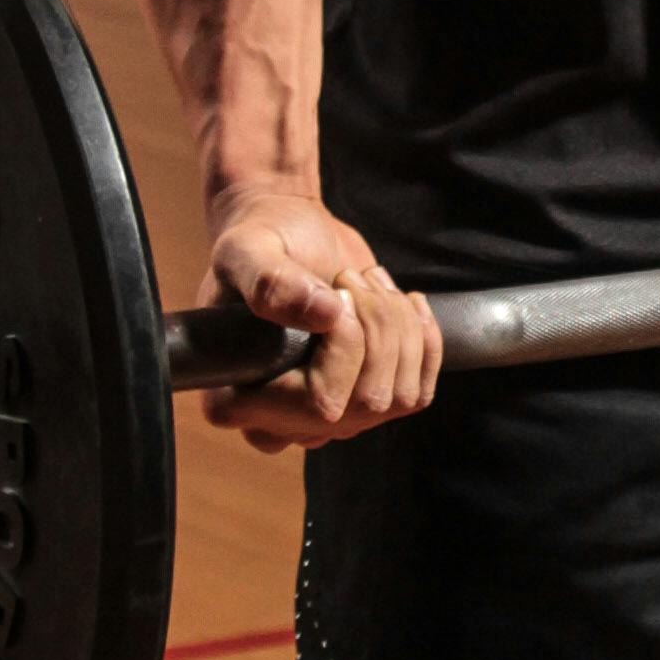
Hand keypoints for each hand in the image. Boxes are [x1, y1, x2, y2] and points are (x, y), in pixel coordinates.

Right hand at [195, 189, 441, 454]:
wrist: (292, 235)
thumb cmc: (260, 241)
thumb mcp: (248, 249)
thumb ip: (269, 280)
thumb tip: (325, 313)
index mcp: (236, 400)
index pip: (320, 403)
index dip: (344, 346)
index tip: (335, 293)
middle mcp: (283, 424)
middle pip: (366, 402)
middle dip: (376, 327)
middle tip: (350, 278)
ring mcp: (328, 419)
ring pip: (397, 397)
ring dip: (398, 326)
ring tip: (368, 283)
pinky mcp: (366, 401)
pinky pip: (417, 392)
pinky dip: (423, 340)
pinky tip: (403, 302)